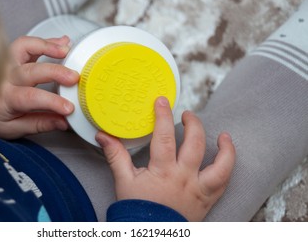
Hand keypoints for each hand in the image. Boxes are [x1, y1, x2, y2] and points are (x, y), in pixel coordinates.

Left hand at [0, 35, 78, 138]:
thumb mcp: (15, 128)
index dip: (51, 102)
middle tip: (74, 77)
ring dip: (47, 46)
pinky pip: (26, 42)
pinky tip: (62, 43)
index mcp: (4, 100)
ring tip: (67, 49)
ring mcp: (5, 63)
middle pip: (30, 70)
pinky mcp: (10, 54)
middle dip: (55, 72)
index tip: (69, 108)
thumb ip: (40, 124)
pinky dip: (46, 41)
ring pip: (24, 46)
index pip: (29, 98)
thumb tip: (63, 122)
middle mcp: (3, 78)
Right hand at [96, 97, 235, 220]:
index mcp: (163, 171)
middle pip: (195, 144)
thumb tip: (103, 136)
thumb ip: (115, 156)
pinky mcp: (206, 200)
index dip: (163, 115)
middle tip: (187, 115)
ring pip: (221, 167)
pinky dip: (228, 169)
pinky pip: (223, 184)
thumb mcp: (123, 181)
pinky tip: (226, 159)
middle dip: (193, 124)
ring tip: (224, 136)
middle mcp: (184, 178)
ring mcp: (198, 190)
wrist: (150, 236)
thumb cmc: (137, 211)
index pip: (165, 136)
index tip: (162, 101)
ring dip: (225, 149)